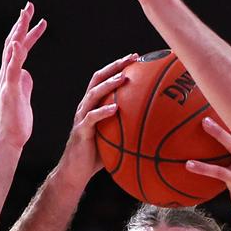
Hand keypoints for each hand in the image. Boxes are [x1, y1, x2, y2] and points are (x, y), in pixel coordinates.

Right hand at [0, 2, 46, 149]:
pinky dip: (14, 53)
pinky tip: (18, 40)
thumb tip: (27, 73)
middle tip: (29, 5)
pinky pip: (11, 68)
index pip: (21, 48)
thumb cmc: (17, 121)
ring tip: (25, 14)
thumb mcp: (24, 97)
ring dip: (18, 30)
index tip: (40, 20)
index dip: (29, 32)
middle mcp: (7, 73)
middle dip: (22, 23)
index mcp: (13, 74)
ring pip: (11, 49)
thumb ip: (24, 83)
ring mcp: (6, 80)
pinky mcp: (9, 89)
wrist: (10, 138)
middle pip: (13, 42)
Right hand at [59, 53, 136, 182]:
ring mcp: (81, 118)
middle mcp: (85, 107)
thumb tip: (155, 126)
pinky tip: (115, 108)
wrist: (75, 172)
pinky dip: (103, 112)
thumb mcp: (114, 138)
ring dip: (109, 85)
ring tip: (123, 78)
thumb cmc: (97, 156)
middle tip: (133, 58)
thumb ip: (128, 128)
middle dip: (115, 66)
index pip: (104, 79)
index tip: (137, 58)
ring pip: (93, 94)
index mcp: (93, 105)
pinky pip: (91, 118)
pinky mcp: (81, 132)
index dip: (118, 66)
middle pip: (98, 79)